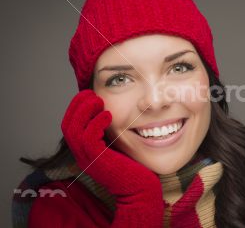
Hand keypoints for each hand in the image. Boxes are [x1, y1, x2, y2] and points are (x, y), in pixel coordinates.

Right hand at [61, 89, 163, 226]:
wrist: (140, 189)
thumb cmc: (133, 167)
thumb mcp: (116, 146)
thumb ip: (108, 133)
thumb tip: (108, 111)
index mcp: (85, 152)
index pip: (70, 125)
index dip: (76, 108)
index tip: (89, 95)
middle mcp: (82, 156)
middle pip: (67, 125)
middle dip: (77, 106)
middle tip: (91, 93)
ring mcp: (88, 159)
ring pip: (74, 130)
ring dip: (84, 111)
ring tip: (98, 100)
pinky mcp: (98, 161)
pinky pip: (88, 138)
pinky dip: (96, 122)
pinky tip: (108, 115)